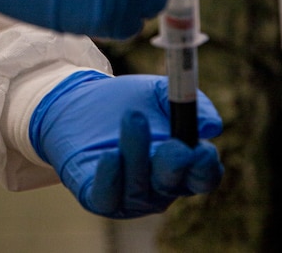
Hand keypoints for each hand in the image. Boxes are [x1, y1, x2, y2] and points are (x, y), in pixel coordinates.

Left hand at [29, 71, 222, 218]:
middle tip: (174, 145)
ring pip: (139, 186)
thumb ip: (186, 102)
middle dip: (174, 165)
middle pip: (172, 184)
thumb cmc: (126, 101)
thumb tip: (212, 126)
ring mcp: (128, 196)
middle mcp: (159, 187)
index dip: (206, 168)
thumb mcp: (157, 92)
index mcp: (181, 165)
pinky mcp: (97, 196)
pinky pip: (106, 196)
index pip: (202, 177)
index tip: (202, 149)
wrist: (78, 100)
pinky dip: (110, 179)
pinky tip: (110, 156)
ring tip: (134, 118)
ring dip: (138, 154)